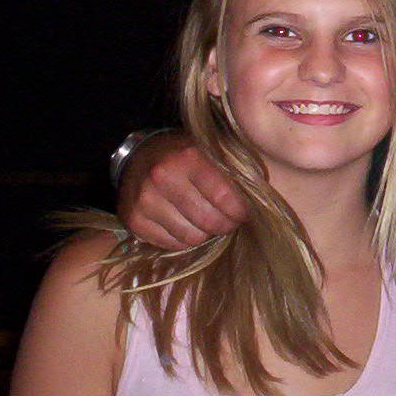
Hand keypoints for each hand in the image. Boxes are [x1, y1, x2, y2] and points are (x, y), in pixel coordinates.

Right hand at [118, 131, 248, 249]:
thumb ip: (236, 169)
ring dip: (203, 233)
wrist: (138, 156)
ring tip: (203, 219)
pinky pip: (171, 245)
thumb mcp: (211, 151)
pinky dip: (182, 239)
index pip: (225, 197)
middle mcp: (163, 176)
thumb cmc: (185, 155)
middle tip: (226, 219)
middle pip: (209, 221)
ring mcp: (145, 200)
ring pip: (191, 238)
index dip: (240, 211)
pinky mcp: (133, 219)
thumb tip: (262, 199)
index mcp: (189, 156)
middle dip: (224, 225)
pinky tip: (183, 222)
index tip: (243, 212)